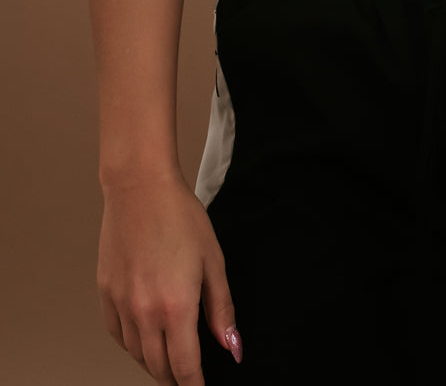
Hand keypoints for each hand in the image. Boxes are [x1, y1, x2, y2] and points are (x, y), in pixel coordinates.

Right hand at [98, 171, 239, 381]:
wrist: (140, 188)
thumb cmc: (180, 217)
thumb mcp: (213, 261)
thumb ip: (221, 309)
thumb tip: (231, 346)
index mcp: (175, 307)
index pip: (184, 367)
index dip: (193, 385)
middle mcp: (144, 313)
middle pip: (158, 367)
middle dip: (174, 378)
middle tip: (187, 376)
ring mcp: (121, 305)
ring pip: (136, 354)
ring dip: (153, 362)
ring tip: (169, 359)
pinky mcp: (105, 294)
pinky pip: (117, 334)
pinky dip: (132, 344)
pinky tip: (144, 337)